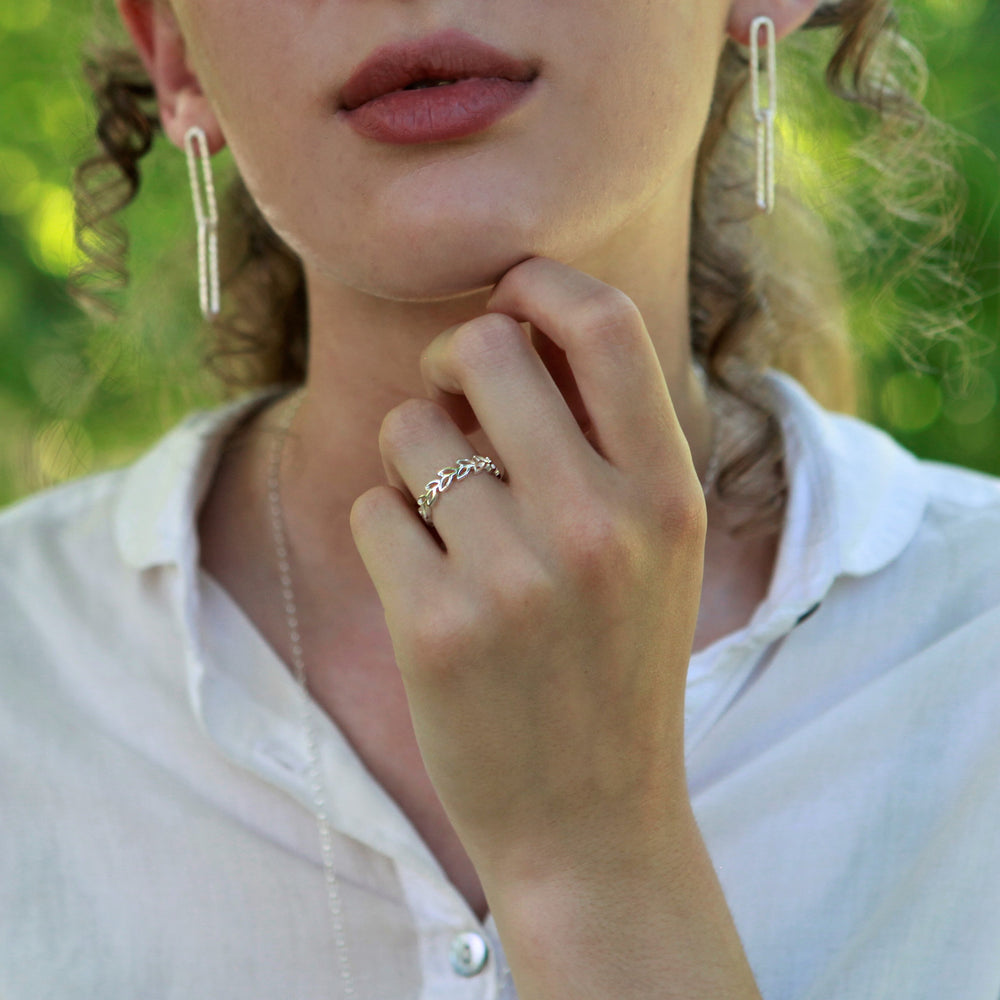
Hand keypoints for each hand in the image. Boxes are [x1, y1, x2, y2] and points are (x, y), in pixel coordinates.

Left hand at [350, 257, 706, 887]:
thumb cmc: (618, 667)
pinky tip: (425, 585)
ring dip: (412, 461)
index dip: (543, 284)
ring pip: (409, 431)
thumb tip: (516, 324)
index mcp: (667, 495)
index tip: (508, 293)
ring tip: (448, 525)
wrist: (591, 820)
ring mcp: (515, 577)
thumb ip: (608, 441)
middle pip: (484, 351)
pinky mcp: (435, 626)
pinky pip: (372, 508)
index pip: (606, 326)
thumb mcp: (659, 551)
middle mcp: (599, 525)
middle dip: (452, 359)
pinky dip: (385, 529)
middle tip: (450, 398)